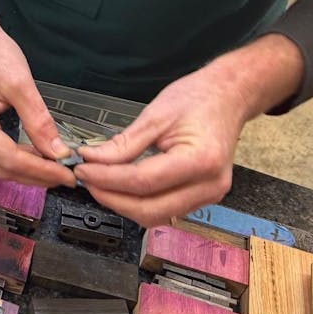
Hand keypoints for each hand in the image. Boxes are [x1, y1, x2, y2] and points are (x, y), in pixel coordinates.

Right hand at [0, 0, 74, 187]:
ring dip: (23, 169)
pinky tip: (32, 156)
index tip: (66, 174)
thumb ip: (39, 122)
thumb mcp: (20, 84)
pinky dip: (11, 158)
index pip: (8, 159)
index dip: (40, 170)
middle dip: (34, 175)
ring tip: (52, 168)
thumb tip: (58, 152)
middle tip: (64, 176)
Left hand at [75, 34, 304, 226]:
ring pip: (155, 216)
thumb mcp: (156, 115)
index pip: (143, 182)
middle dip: (111, 198)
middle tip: (86, 180)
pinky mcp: (202, 197)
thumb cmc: (199, 99)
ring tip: (99, 183)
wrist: (229, 97)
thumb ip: (123, 143)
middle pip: (149, 209)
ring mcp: (209, 195)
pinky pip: (164, 210)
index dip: (107, 179)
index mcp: (201, 161)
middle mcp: (209, 185)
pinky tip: (120, 187)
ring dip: (122, 204)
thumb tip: (92, 159)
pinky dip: (137, 203)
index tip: (83, 170)